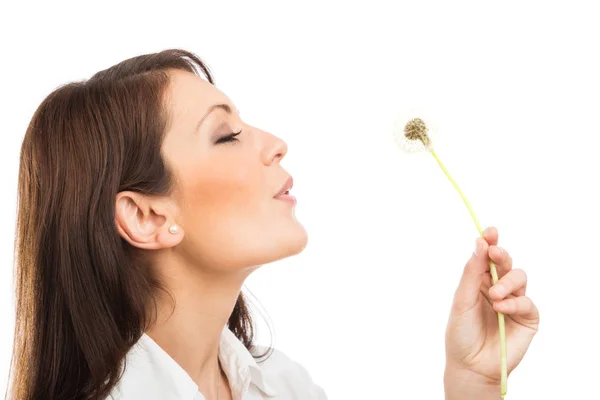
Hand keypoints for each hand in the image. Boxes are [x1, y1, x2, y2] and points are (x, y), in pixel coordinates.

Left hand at [444, 227, 539, 392]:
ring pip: (519, 277)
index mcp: (479, 282)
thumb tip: (480, 243)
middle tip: (494, 253)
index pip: (487, 257)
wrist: (470, 365)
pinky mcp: (527, 318)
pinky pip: (526, 302)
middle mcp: (498, 288)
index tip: (489, 231)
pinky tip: (501, 308)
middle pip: (504, 263)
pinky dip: (513, 303)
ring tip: (493, 295)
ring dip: (506, 282)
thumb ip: (471, 273)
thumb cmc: (461, 333)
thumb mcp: (462, 299)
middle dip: (500, 255)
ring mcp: (514, 302)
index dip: (490, 242)